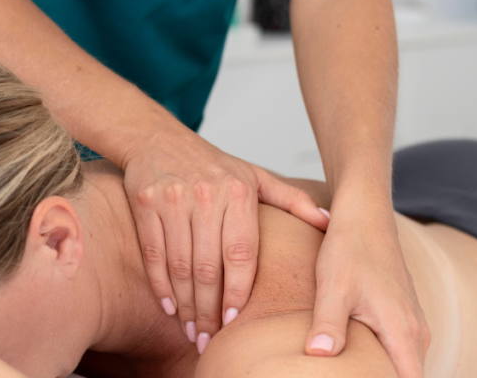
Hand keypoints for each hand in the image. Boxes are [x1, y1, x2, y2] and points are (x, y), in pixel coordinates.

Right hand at [122, 125, 330, 349]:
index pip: (241, 254)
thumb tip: (329, 223)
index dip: (237, 292)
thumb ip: (291, 199)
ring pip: (180, 264)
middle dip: (208, 310)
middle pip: (208, 266)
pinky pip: (154, 253)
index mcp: (239, 192)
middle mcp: (206, 195)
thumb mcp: (254, 175)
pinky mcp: (146, 203)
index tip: (233, 321)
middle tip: (209, 338)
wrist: (157, 138)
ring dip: (185, 304)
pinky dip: (160, 284)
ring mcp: (173, 199)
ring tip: (191, 329)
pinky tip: (169, 306)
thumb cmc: (210, 163)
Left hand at [306, 204, 429, 376]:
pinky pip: (400, 348)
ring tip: (344, 367)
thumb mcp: (333, 287)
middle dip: (378, 376)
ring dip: (380, 368)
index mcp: (402, 330)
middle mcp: (416, 331)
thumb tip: (318, 354)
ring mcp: (413, 323)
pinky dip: (381, 356)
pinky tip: (353, 352)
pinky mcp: (404, 316)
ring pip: (403, 363)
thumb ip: (328, 324)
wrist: (365, 217)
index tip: (355, 376)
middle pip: (406, 375)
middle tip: (340, 372)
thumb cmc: (349, 250)